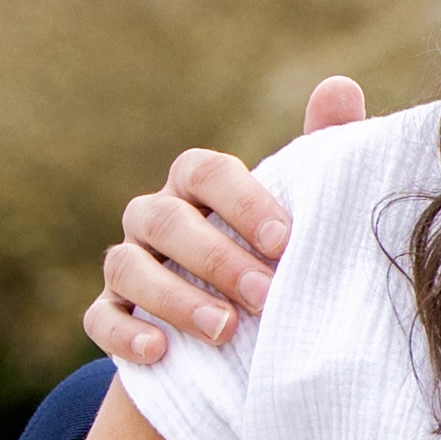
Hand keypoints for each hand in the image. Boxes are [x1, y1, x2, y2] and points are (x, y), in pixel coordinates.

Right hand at [82, 83, 345, 364]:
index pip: (206, 172)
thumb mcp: (297, 206)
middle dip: (215, 258)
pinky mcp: (107, 314)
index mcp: (195, 185)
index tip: (285, 240)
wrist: (234, 329)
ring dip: (174, 299)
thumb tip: (340, 87)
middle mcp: (153, 217)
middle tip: (265, 295)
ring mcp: (125, 265)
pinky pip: (100, 319)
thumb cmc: (268, 252)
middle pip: (165, 220)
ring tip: (224, 331)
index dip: (242, 202)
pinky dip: (123, 335)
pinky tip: (158, 352)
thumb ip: (319, 149)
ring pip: (128, 268)